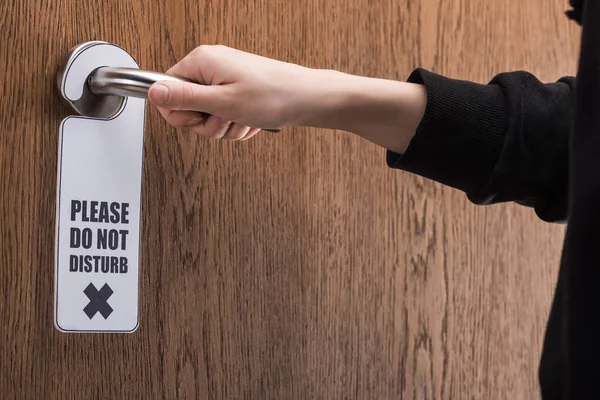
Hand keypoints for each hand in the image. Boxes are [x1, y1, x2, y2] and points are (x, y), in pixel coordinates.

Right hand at [149, 44, 426, 151]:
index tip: (201, 119)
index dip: (182, 114)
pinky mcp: (238, 89)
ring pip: (209, 114)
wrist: (308, 99)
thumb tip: (152, 93)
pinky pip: (226, 114)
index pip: (166, 90)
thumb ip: (184, 99)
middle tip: (227, 120)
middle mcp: (212, 66)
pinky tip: (251, 122)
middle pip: (188, 106)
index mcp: (202, 61)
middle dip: (208, 123)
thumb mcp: (222, 103)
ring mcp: (226, 77)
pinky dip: (237, 123)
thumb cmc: (273, 96)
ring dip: (225, 126)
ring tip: (243, 120)